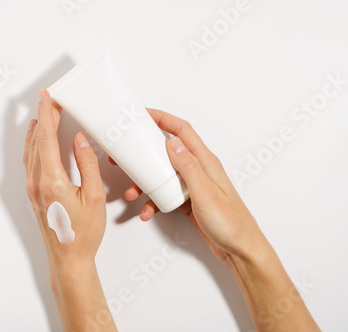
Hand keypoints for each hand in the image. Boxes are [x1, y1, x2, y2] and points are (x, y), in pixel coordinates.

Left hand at [24, 90, 116, 331]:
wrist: (68, 258)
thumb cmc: (83, 233)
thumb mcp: (94, 197)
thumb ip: (87, 165)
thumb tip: (80, 140)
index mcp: (52, 180)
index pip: (47, 138)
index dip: (48, 114)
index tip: (48, 96)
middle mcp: (37, 182)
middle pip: (37, 141)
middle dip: (44, 117)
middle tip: (50, 99)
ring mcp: (32, 188)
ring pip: (31, 150)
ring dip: (37, 130)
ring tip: (44, 114)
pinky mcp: (33, 194)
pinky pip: (30, 162)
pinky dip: (34, 145)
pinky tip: (37, 141)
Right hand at [112, 108, 266, 261]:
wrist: (239, 249)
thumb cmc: (230, 222)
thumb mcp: (206, 193)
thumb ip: (189, 167)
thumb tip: (172, 142)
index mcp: (205, 162)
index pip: (182, 130)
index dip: (162, 118)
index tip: (143, 115)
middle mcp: (198, 169)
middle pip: (167, 151)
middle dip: (144, 152)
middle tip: (125, 156)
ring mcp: (192, 185)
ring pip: (162, 175)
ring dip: (144, 182)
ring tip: (132, 192)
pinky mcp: (188, 200)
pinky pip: (165, 194)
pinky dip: (153, 201)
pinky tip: (148, 211)